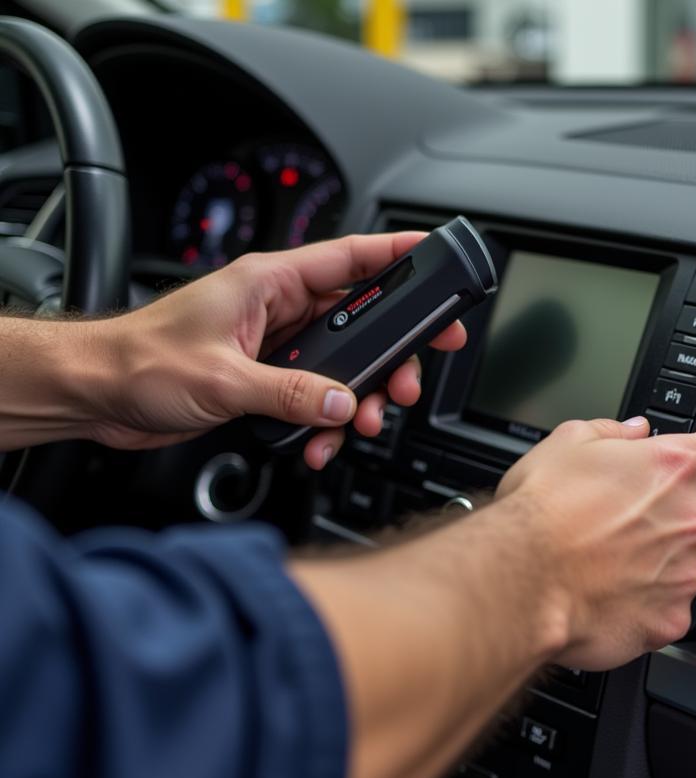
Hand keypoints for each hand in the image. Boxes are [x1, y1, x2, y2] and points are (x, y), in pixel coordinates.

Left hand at [88, 233, 465, 469]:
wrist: (98, 394)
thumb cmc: (139, 360)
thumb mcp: (223, 378)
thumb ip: (290, 391)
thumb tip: (341, 401)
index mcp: (268, 284)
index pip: (349, 259)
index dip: (397, 254)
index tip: (435, 258)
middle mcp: (276, 311)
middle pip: (359, 322)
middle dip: (389, 355)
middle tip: (407, 380)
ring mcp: (273, 347)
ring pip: (342, 366)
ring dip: (356, 399)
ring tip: (358, 424)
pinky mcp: (265, 380)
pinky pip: (315, 397)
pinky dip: (324, 422)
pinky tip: (317, 442)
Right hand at [496, 417, 695, 669]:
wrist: (520, 581)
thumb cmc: (538, 515)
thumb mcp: (564, 444)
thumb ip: (611, 432)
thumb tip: (632, 432)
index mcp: (673, 469)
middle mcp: (692, 520)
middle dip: (664, 522)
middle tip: (617, 528)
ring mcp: (686, 574)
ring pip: (680, 567)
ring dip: (652, 567)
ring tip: (602, 568)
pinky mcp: (671, 620)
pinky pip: (664, 612)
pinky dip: (641, 609)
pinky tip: (605, 600)